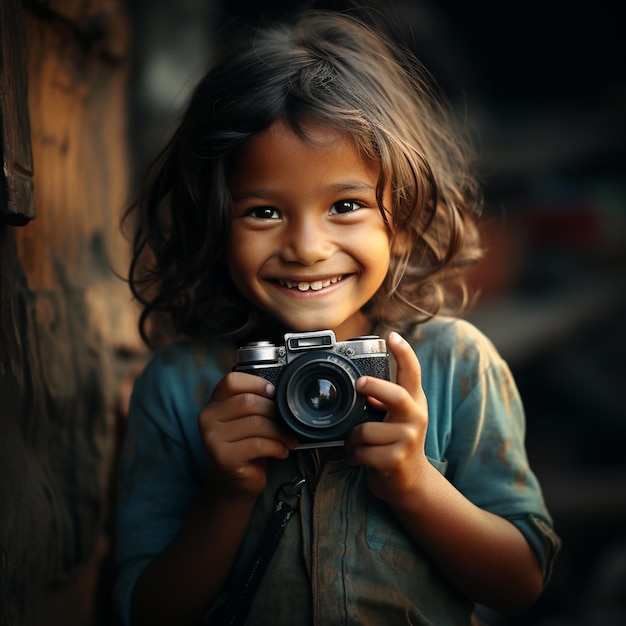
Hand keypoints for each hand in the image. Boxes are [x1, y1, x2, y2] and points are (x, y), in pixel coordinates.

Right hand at [198, 372, 297, 500]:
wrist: (233, 485)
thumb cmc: (244, 449)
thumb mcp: (244, 422)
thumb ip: (252, 404)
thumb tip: (280, 394)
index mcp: (213, 404)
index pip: (231, 381)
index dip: (256, 383)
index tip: (273, 393)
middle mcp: (208, 418)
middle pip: (248, 402)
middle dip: (274, 411)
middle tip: (287, 422)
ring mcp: (213, 439)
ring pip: (256, 423)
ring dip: (280, 432)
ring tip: (288, 440)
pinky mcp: (224, 458)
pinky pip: (258, 444)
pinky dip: (276, 447)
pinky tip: (281, 451)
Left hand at [345, 331, 429, 503]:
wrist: (412, 483)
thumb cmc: (398, 443)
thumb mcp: (397, 418)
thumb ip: (384, 400)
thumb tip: (363, 386)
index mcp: (414, 402)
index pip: (412, 372)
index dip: (403, 352)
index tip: (392, 336)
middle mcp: (415, 418)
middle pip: (397, 396)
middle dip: (375, 388)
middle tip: (359, 384)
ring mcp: (407, 440)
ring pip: (365, 431)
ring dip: (352, 438)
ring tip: (354, 443)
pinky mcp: (395, 460)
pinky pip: (362, 452)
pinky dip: (352, 455)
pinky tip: (357, 457)